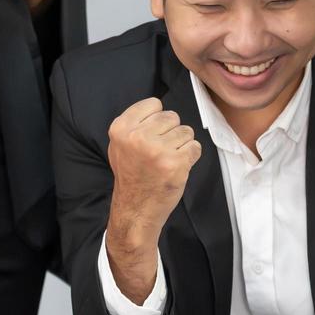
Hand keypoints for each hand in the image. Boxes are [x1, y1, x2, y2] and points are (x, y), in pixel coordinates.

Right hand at [104, 97, 202, 298]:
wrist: (135, 210)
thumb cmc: (132, 176)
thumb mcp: (119, 145)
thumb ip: (135, 124)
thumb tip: (158, 107)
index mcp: (121, 128)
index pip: (154, 103)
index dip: (157, 120)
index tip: (151, 136)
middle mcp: (138, 136)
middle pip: (172, 116)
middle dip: (170, 132)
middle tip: (159, 153)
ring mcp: (157, 150)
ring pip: (186, 131)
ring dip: (182, 145)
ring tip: (167, 161)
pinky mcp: (175, 163)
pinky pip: (195, 147)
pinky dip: (191, 157)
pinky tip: (177, 168)